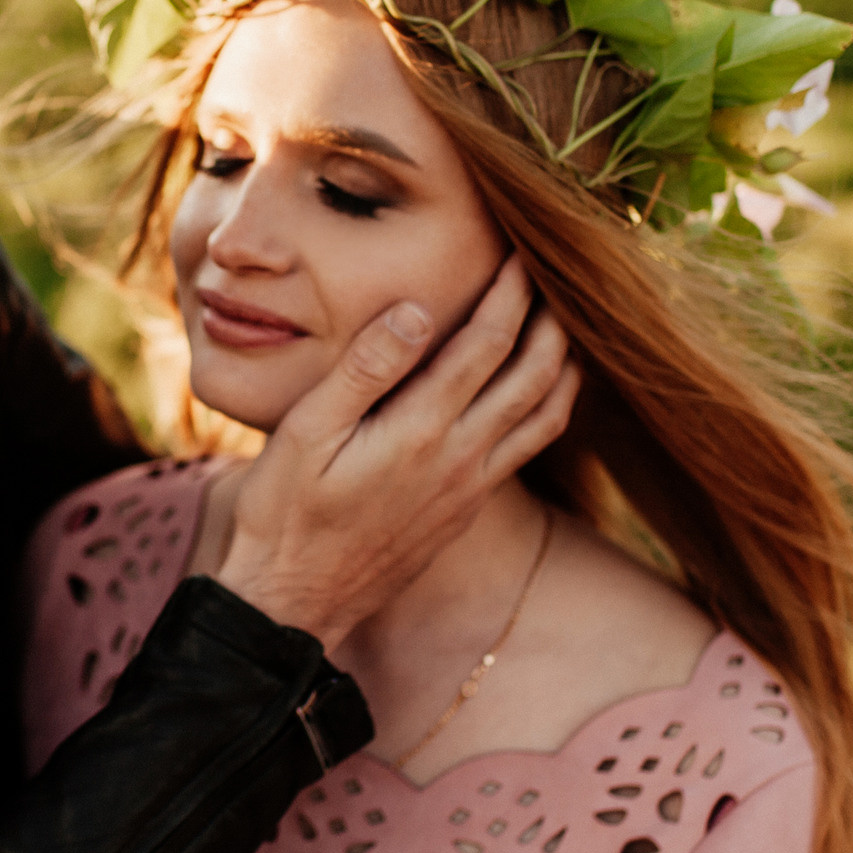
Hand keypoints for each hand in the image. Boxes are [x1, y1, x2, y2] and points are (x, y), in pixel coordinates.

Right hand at [216, 254, 580, 642]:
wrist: (292, 603)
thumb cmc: (285, 514)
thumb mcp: (307, 432)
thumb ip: (367, 368)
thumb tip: (420, 309)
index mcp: (422, 430)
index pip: (488, 342)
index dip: (511, 291)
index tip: (523, 250)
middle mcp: (461, 459)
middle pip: (536, 375)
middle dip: (553, 318)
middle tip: (560, 274)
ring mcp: (470, 489)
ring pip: (545, 417)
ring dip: (563, 365)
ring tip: (566, 325)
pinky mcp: (466, 510)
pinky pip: (526, 449)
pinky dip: (546, 408)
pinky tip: (535, 392)